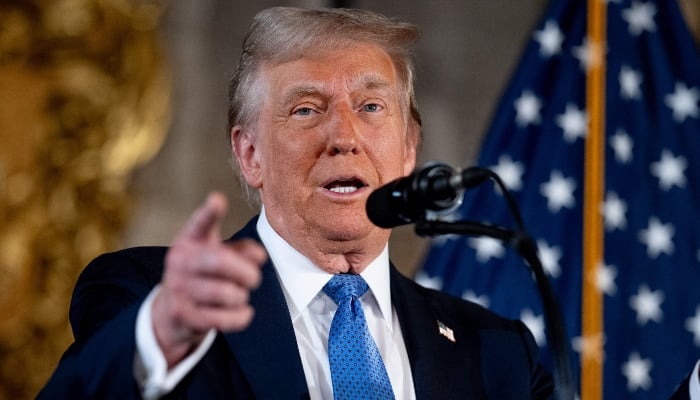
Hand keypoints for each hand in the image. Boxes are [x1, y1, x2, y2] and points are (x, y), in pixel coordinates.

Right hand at [151, 192, 265, 366]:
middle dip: (247, 272)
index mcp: (189, 241)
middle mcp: (180, 262)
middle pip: (221, 261)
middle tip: (254, 278)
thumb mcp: (217, 255)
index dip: (209, 212)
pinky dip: (241, 316)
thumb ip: (241, 250)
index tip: (217, 200)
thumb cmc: (202, 276)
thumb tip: (259, 256)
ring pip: (226, 293)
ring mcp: (179, 289)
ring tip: (239, 295)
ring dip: (241, 296)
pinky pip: (224, 318)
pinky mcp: (183, 315)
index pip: (199, 224)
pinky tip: (243, 312)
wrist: (171, 313)